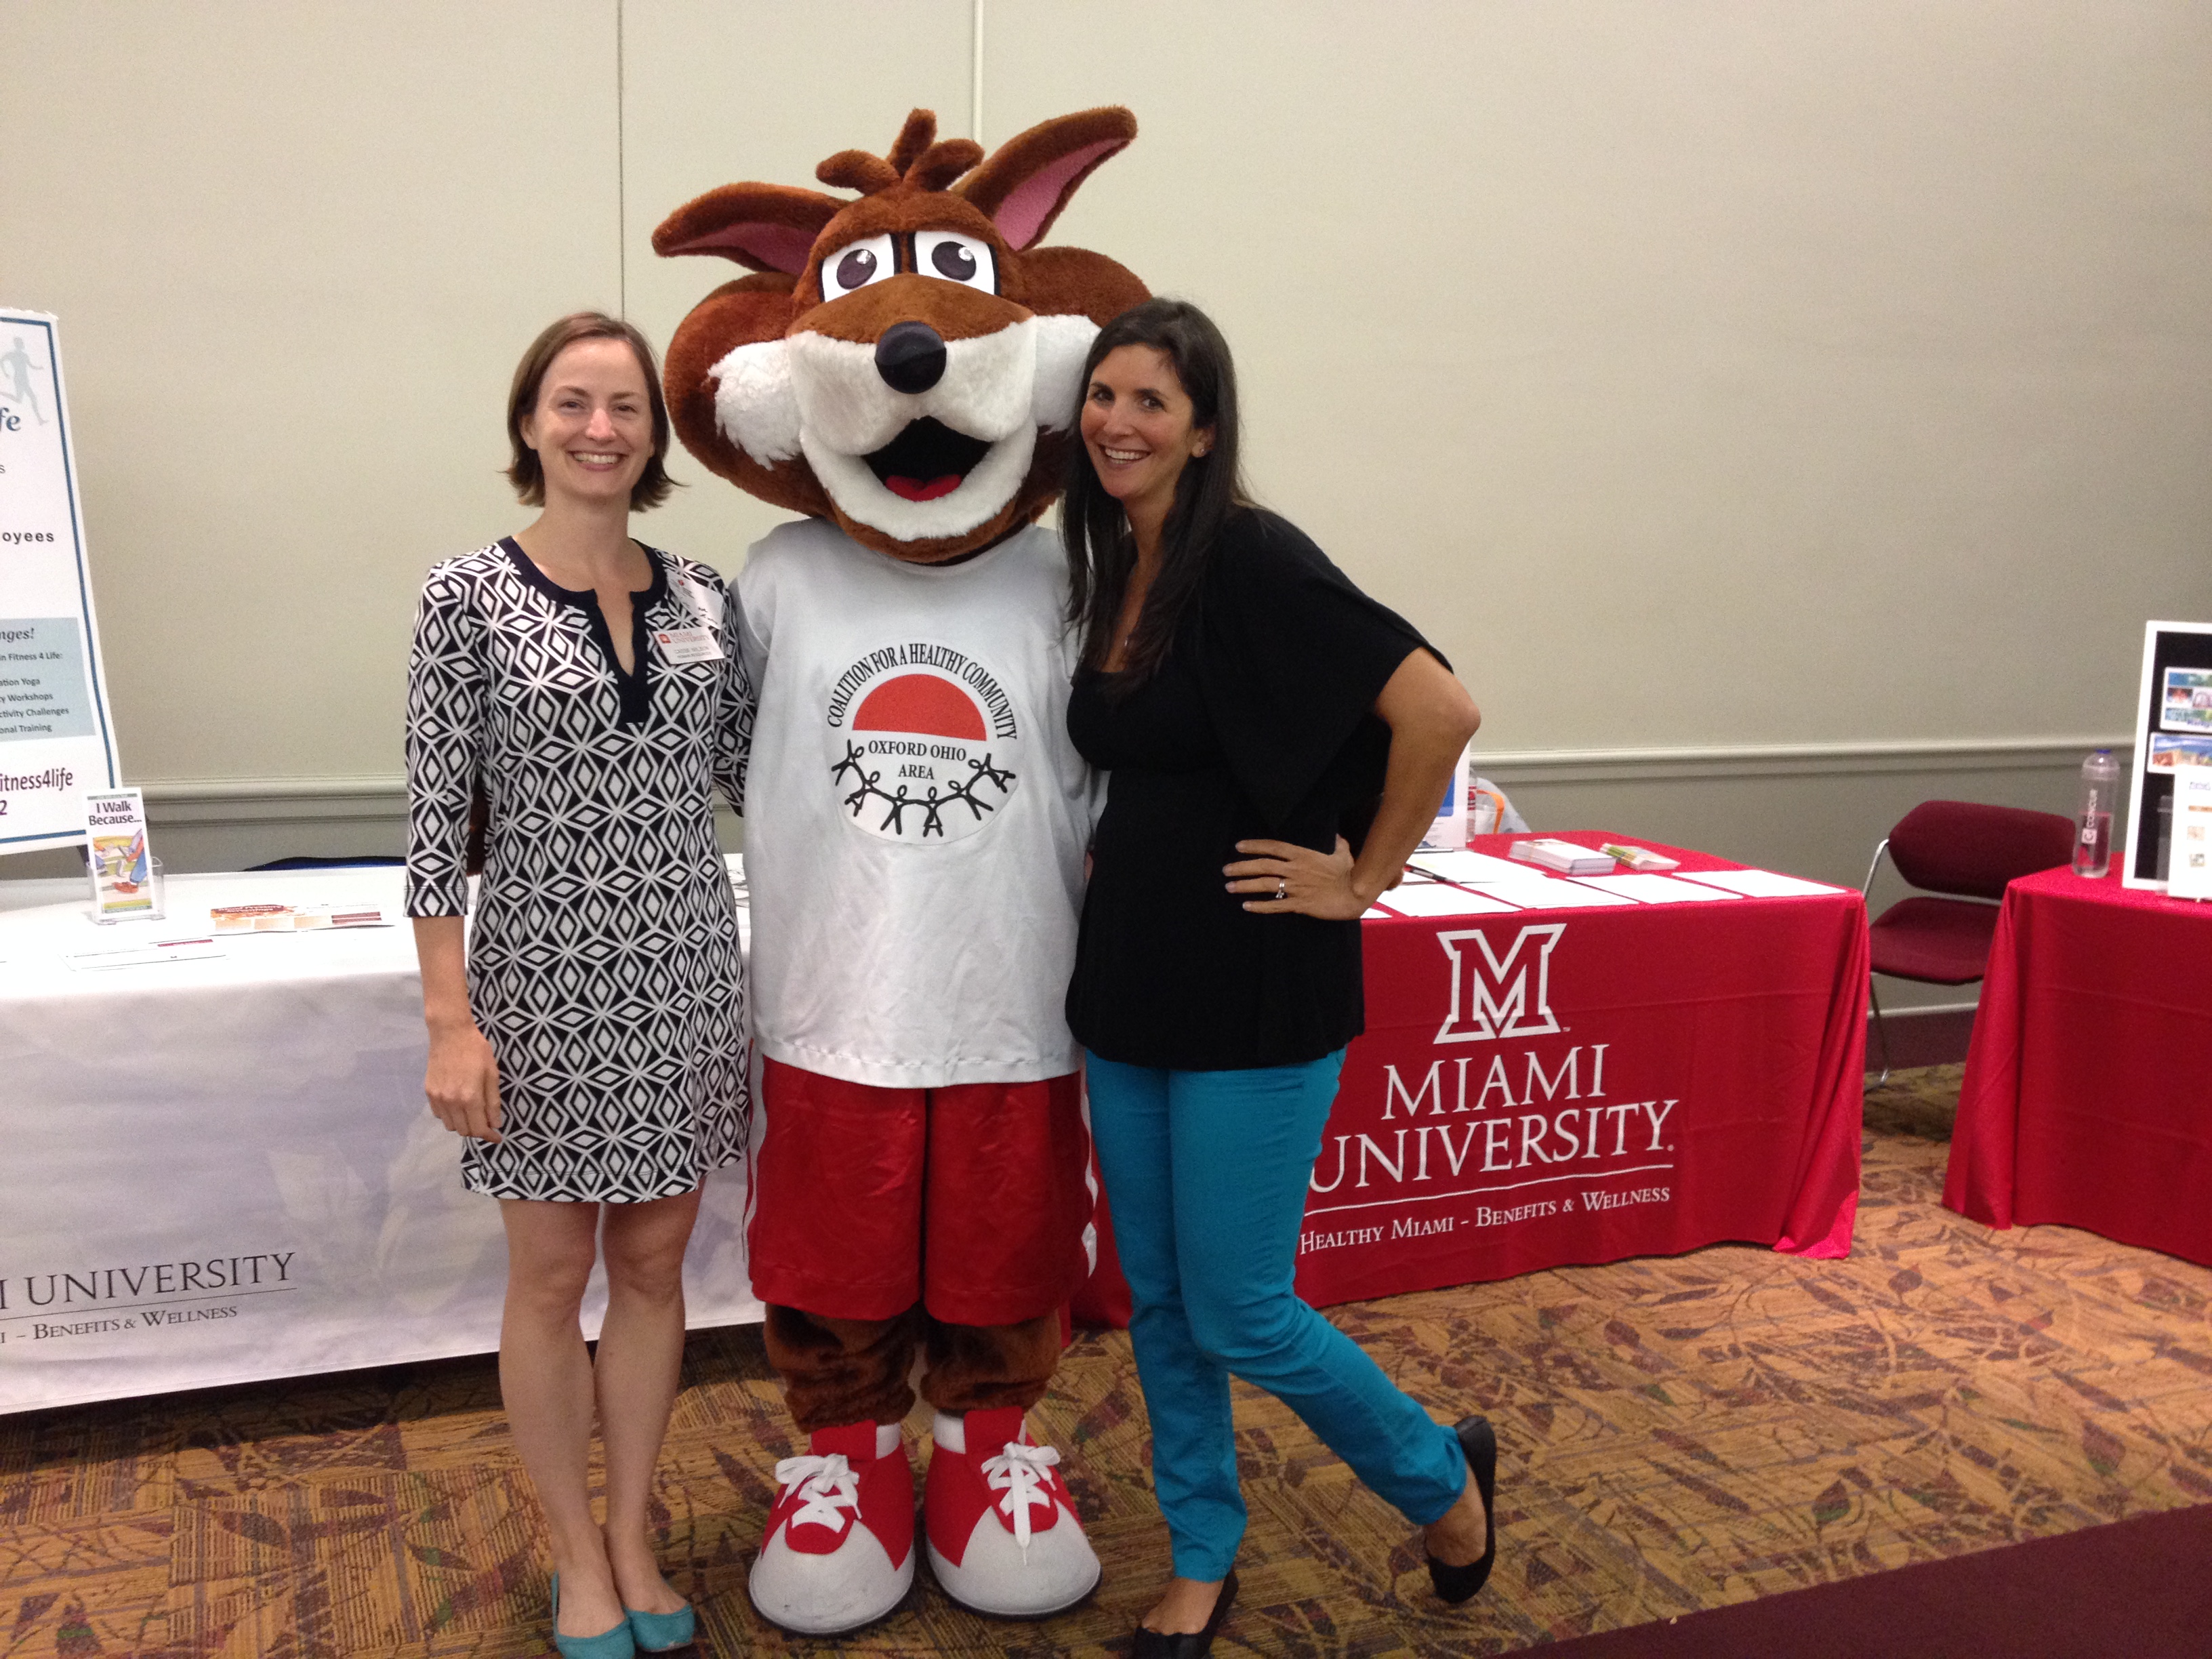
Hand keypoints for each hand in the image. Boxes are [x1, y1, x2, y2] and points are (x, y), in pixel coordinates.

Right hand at [425, 1020, 502, 1142]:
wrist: (450, 1033)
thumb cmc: (476, 1050)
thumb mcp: (492, 1074)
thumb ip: (493, 1102)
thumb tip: (495, 1124)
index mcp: (470, 1097)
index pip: (479, 1129)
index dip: (490, 1136)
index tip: (497, 1137)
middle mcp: (451, 1102)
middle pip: (465, 1131)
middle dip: (478, 1130)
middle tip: (487, 1122)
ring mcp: (437, 1098)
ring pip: (451, 1126)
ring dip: (463, 1125)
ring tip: (473, 1113)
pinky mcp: (429, 1093)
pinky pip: (440, 1115)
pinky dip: (450, 1116)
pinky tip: (458, 1105)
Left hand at [1225, 835, 1372, 919]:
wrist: (1355, 895)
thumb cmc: (1350, 873)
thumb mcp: (1342, 853)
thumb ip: (1335, 843)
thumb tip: (1335, 836)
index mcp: (1303, 855)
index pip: (1273, 847)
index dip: (1254, 846)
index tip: (1238, 847)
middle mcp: (1296, 870)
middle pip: (1263, 866)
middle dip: (1241, 867)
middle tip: (1226, 870)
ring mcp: (1296, 888)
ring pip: (1265, 884)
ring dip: (1245, 885)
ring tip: (1229, 887)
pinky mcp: (1300, 905)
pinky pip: (1275, 906)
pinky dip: (1259, 906)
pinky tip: (1246, 906)